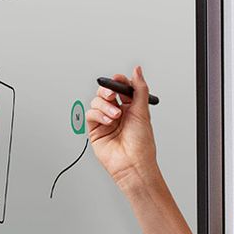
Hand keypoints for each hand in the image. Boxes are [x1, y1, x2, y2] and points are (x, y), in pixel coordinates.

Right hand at [85, 66, 158, 190]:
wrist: (132, 163)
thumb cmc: (141, 144)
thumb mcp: (143, 110)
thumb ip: (139, 88)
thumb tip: (137, 71)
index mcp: (132, 108)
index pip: (121, 88)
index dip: (118, 82)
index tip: (118, 79)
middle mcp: (118, 113)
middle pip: (106, 93)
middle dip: (108, 91)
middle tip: (112, 94)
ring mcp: (105, 121)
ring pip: (97, 102)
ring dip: (105, 106)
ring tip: (115, 116)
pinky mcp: (95, 130)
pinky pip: (90, 114)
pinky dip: (98, 115)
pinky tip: (108, 121)